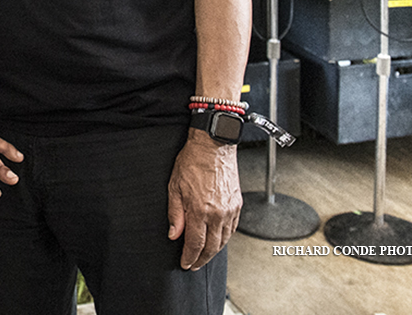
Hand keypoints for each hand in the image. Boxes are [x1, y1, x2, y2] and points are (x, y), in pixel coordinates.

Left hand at [166, 130, 240, 269]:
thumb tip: (174, 235)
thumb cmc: (192, 162)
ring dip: (213, 251)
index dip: (189, 257)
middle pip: (211, 246)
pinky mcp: (237, 204)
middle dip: (201, 259)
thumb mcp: (174, 187)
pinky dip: (224, 238)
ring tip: (204, 256)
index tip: (185, 263)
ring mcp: (230, 210)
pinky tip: (217, 240)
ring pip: (223, 240)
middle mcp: (218, 213)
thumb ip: (175, 214)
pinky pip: (232, 229)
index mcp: (200, 210)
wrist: (213, 146)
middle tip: (193, 264)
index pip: (195, 243)